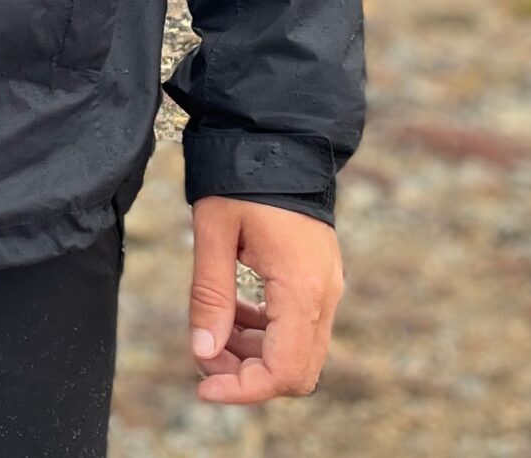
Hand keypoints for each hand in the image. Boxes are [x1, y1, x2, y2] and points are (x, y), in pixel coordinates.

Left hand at [186, 196, 343, 404]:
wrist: (279, 139)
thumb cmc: (241, 180)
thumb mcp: (213, 233)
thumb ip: (209, 296)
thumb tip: (203, 353)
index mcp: (301, 289)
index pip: (283, 371)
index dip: (242, 390)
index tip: (202, 387)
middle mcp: (325, 296)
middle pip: (297, 373)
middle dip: (246, 376)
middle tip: (203, 353)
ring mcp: (327, 289)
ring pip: (299, 354)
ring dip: (253, 356)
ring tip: (211, 330)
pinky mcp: (320, 281)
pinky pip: (299, 329)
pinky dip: (265, 335)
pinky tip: (233, 312)